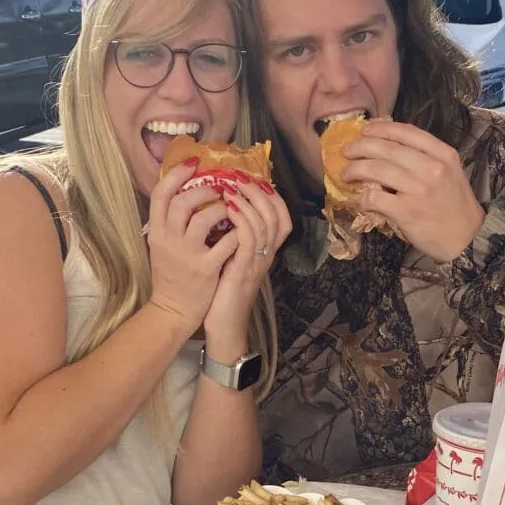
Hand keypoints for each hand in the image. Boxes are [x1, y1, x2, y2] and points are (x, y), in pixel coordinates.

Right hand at [146, 163, 242, 334]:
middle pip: (182, 202)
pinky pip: (225, 243)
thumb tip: (184, 192)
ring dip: (222, 208)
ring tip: (230, 208)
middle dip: (204, 189)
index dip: (176, 174)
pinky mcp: (205, 269)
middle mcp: (169, 240)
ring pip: (204, 218)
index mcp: (156, 232)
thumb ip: (169, 222)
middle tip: (218, 188)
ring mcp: (187, 255)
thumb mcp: (161, 246)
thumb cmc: (170, 275)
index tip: (193, 163)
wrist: (172, 310)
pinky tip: (240, 230)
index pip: (160, 194)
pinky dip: (235, 232)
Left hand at [203, 176, 291, 357]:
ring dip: (249, 201)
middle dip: (260, 192)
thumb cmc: (223, 295)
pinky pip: (250, 241)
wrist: (223, 328)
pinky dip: (242, 221)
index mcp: (264, 252)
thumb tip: (224, 214)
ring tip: (232, 187)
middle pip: (277, 215)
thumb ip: (233, 240)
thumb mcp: (231, 261)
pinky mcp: (244, 271)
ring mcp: (257, 263)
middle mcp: (266, 256)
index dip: (271, 196)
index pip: (281, 218)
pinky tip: (230, 209)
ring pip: (265, 224)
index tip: (253, 179)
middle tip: (240, 176)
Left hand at [341, 119, 485, 261]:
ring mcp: (418, 189)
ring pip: (376, 170)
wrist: (466, 238)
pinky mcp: (407, 211)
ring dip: (355, 170)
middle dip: (361, 147)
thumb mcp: (450, 171)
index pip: (407, 132)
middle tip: (347, 151)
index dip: (381, 129)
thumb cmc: (455, 205)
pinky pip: (374, 198)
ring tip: (346, 173)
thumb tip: (389, 146)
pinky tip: (358, 199)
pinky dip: (361, 198)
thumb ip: (426, 156)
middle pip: (386, 148)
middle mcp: (432, 167)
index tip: (365, 131)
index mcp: (443, 154)